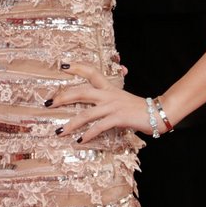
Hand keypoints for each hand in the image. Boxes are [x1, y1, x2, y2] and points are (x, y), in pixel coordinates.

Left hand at [48, 62, 164, 142]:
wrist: (157, 113)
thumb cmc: (137, 108)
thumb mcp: (121, 97)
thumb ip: (108, 96)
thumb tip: (95, 102)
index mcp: (108, 87)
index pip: (91, 72)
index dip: (77, 68)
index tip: (63, 65)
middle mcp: (108, 94)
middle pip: (81, 92)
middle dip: (63, 97)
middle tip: (49, 103)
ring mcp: (112, 106)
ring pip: (87, 114)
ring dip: (71, 124)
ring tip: (59, 131)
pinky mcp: (118, 118)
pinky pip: (99, 127)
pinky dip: (88, 134)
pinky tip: (80, 141)